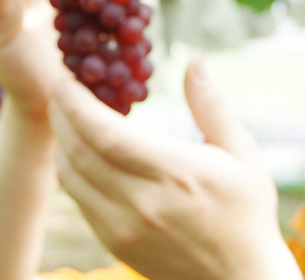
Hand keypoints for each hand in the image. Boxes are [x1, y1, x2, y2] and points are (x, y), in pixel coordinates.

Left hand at [49, 57, 300, 279]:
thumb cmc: (246, 213)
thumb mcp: (241, 154)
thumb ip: (211, 106)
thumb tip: (195, 60)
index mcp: (176, 173)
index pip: (106, 133)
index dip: (76, 104)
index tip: (65, 80)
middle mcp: (144, 203)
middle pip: (79, 151)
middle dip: (60, 115)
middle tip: (58, 89)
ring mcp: (124, 228)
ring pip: (71, 177)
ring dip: (60, 142)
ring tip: (64, 116)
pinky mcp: (115, 244)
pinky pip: (78, 201)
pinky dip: (71, 170)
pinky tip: (78, 151)